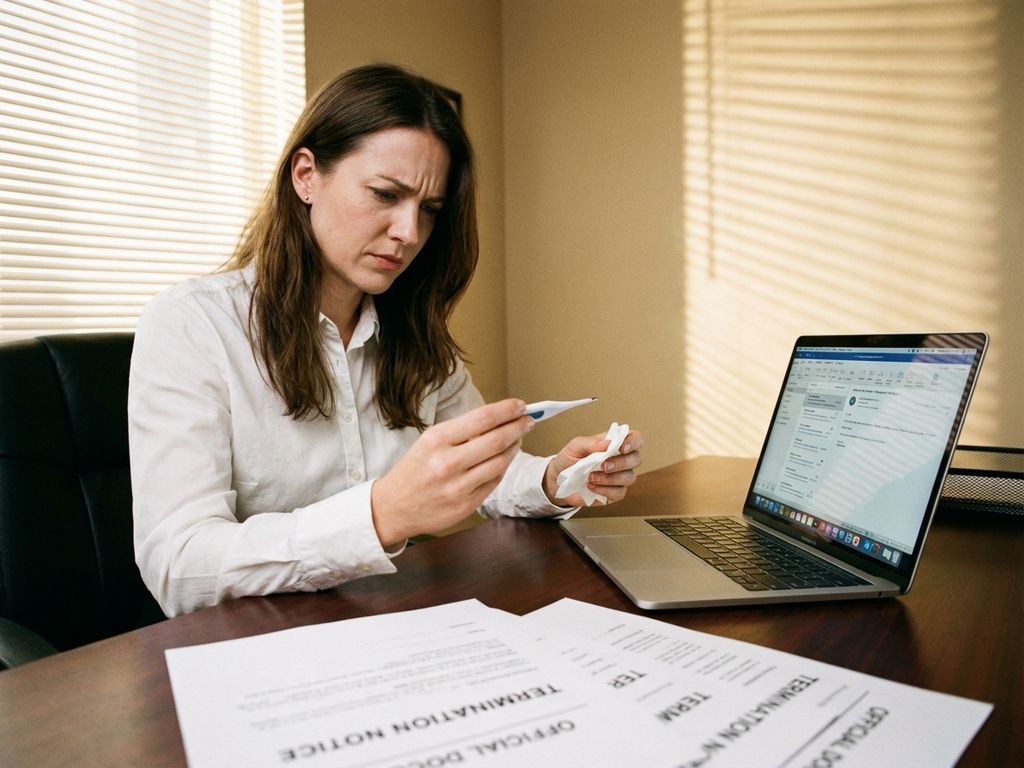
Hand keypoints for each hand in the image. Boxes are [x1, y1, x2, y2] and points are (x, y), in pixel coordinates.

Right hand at [371, 399, 534, 546]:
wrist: (393, 508)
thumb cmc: (414, 470)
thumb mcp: (428, 442)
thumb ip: (461, 432)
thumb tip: (498, 418)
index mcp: (436, 440)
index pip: (482, 419)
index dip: (506, 410)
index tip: (520, 406)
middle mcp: (447, 462)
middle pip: (496, 440)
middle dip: (518, 427)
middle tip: (529, 420)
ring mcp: (458, 486)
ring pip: (500, 462)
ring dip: (514, 447)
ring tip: (518, 438)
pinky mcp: (466, 505)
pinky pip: (494, 481)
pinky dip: (503, 467)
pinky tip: (505, 459)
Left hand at [543, 428, 643, 506]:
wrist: (558, 480)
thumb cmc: (570, 459)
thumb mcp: (576, 446)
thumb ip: (591, 443)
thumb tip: (608, 443)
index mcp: (615, 443)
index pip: (636, 438)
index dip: (634, 442)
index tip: (622, 448)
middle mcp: (621, 460)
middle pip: (636, 459)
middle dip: (620, 463)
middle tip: (603, 465)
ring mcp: (620, 477)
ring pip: (629, 477)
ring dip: (610, 478)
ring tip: (590, 477)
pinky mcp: (614, 493)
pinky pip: (619, 492)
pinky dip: (604, 490)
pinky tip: (591, 486)